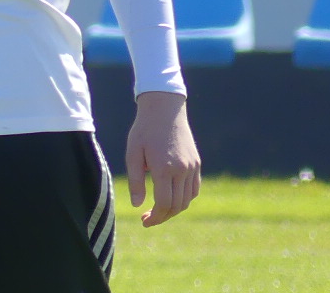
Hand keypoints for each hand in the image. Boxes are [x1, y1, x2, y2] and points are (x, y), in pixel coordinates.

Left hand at [125, 90, 199, 226]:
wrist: (165, 108)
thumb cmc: (144, 130)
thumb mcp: (133, 153)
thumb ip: (136, 181)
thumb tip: (137, 205)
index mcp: (164, 168)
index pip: (163, 204)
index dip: (154, 218)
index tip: (144, 221)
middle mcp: (182, 170)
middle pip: (177, 206)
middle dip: (162, 217)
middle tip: (147, 218)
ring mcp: (192, 167)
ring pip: (187, 200)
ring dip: (173, 210)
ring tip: (158, 209)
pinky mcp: (197, 163)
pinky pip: (194, 189)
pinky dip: (184, 198)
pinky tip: (171, 197)